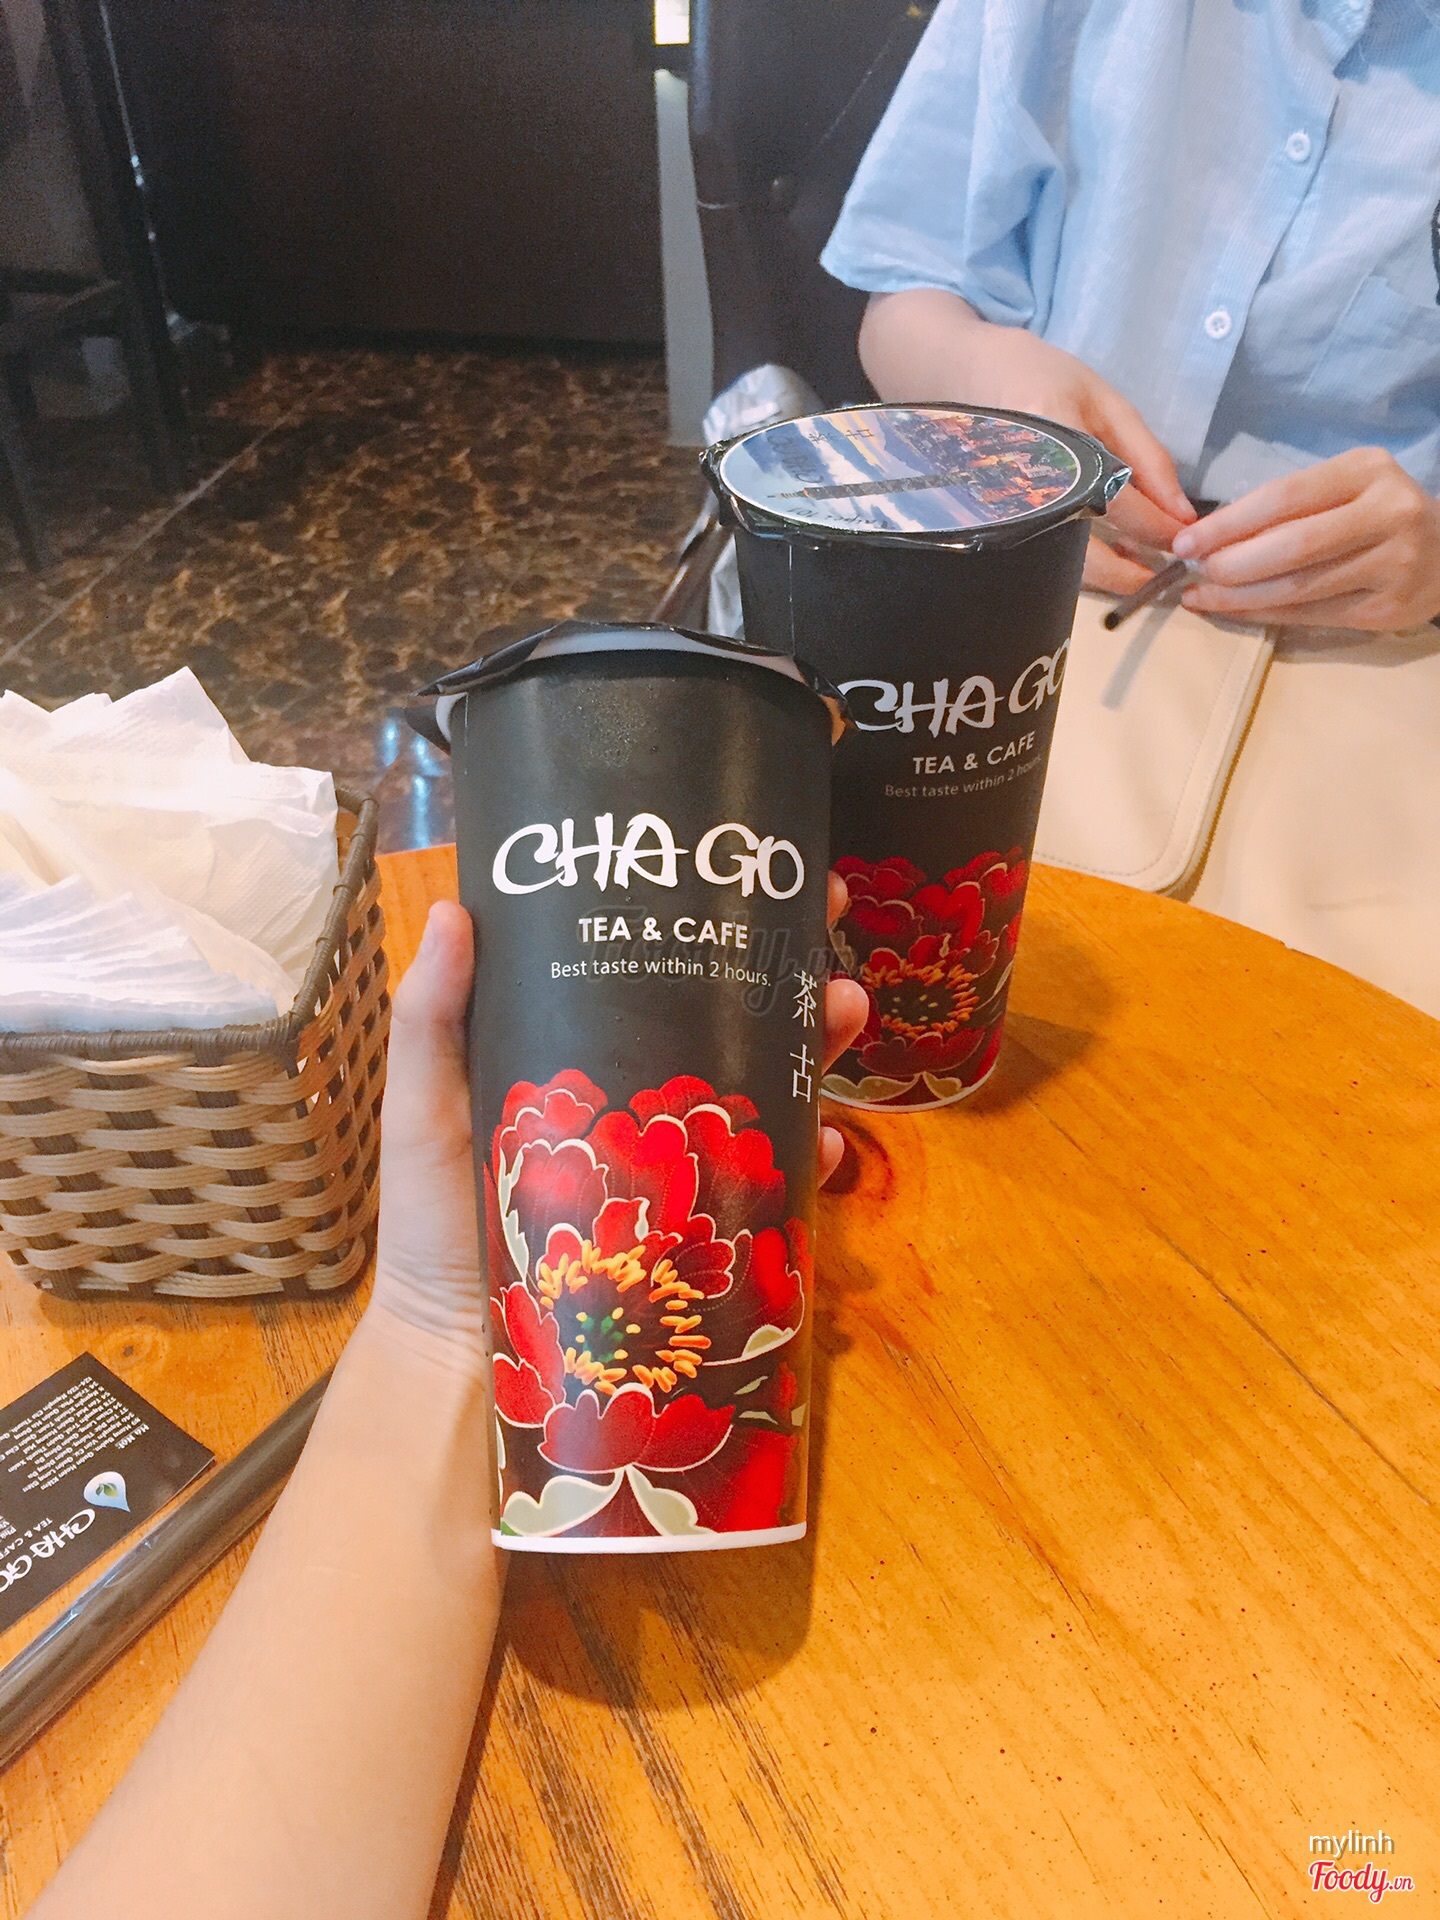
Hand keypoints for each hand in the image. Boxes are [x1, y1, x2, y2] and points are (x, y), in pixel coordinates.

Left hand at [371, 887, 869, 1349]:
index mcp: (591, 1060)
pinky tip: (829, 1141)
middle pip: (737, 1023)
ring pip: (775, 1090)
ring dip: (821, 1047)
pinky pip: (782, 1191)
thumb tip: (452, 908)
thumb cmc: (435, 1225)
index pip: (661, 975)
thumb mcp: (426, 1110)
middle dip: (794, 971)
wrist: (458, 1360)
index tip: (759, 872)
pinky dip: (815, 1159)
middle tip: (829, 928)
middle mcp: (649, 1109)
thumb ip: (432, 1020)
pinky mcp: (712, 1239)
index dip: (713, 922)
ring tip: (845, 1011)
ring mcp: (687, 1173)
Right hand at [859, 289, 1195, 594]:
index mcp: (1058, 441)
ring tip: (1137, 566)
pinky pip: (1043, 556)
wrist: (967, 372)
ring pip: (1060, 566)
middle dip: (1129, 574)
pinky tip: (1103, 553)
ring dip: (1104, 576)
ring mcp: (1003, 509)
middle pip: (1082, 554)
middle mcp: (1025, 483)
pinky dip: (1078, 563)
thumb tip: (1182, 513)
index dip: (1158, 528)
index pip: (1117, 501)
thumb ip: (1148, 457)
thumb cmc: (1043, 378)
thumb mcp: (1105, 402)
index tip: (1186, 539)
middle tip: (1162, 575)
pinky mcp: (992, 524)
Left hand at [1174, 448, 1439, 629]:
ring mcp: (1394, 564)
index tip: (1186, 542)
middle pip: (1292, 548)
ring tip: (1201, 596)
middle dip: (1231, 565)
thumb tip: (1211, 536)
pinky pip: (1312, 616)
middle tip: (1191, 573)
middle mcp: (1388, 514)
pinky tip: (1233, 611)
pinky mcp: (1389, 609)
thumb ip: (1290, 504)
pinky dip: (1264, 615)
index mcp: (1368, 472)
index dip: (1229, 524)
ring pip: (1299, 589)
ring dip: (1239, 597)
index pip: (1285, 497)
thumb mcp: (1344, 487)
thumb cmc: (1375, 512)